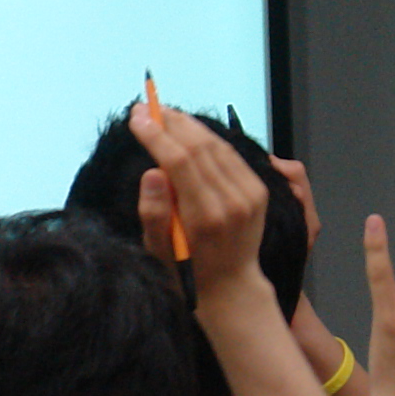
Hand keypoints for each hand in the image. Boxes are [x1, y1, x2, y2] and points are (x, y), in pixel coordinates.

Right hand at [131, 100, 271, 309]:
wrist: (231, 288)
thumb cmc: (187, 272)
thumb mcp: (158, 251)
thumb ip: (154, 211)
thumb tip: (153, 172)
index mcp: (205, 216)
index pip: (179, 161)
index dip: (156, 134)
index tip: (136, 117)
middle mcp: (232, 201)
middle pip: (200, 147)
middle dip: (171, 123)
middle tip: (146, 108)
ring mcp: (249, 196)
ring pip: (218, 147)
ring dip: (190, 126)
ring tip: (165, 113)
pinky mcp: (258, 193)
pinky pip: (233, 156)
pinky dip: (211, 139)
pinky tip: (192, 132)